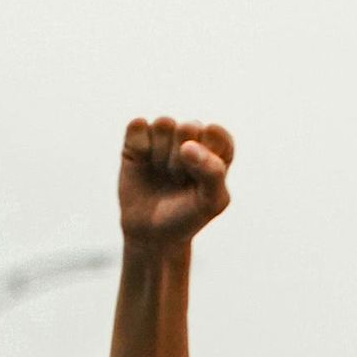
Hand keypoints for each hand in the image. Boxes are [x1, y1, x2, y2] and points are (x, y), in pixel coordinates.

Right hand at [118, 116, 233, 250]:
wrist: (152, 233)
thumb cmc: (187, 216)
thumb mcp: (210, 202)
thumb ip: (212, 172)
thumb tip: (187, 146)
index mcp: (218, 147)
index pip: (216, 133)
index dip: (205, 159)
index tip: (199, 181)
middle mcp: (193, 136)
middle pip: (188, 127)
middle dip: (181, 161)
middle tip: (179, 181)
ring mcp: (165, 135)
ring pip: (164, 124)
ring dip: (161, 156)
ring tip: (163, 174)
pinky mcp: (138, 137)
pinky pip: (138, 125)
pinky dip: (139, 147)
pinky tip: (143, 163)